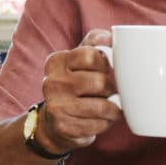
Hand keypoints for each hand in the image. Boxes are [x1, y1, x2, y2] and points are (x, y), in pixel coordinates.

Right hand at [37, 28, 122, 152]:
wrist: (54, 121)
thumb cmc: (74, 83)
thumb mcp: (79, 59)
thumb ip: (95, 42)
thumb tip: (110, 37)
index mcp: (56, 61)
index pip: (92, 56)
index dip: (105, 64)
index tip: (104, 70)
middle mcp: (52, 82)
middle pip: (101, 82)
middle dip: (112, 89)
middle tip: (110, 92)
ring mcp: (56, 106)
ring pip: (103, 106)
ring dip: (113, 108)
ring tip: (111, 107)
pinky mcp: (64, 127)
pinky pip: (99, 125)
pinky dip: (106, 123)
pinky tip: (100, 120)